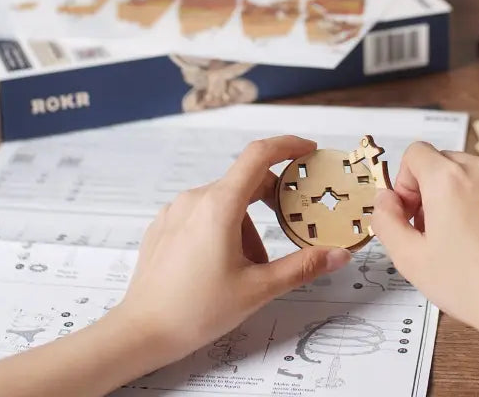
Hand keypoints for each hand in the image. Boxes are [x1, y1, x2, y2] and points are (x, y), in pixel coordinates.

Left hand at [115, 136, 351, 364]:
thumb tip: (339, 254)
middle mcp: (196, 198)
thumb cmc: (195, 310)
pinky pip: (203, 214)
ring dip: (247, 224)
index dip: (288, 146)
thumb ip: (303, 267)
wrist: (139, 334)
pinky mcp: (164, 225)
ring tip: (251, 266)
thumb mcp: (258, 289)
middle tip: (291, 225)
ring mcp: (176, 210)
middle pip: (246, 182)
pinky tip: (222, 265)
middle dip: (272, 201)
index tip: (309, 151)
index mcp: (220, 205)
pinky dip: (223, 229)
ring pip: (225, 202)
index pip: (259, 155)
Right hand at [371, 143, 478, 337]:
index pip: (416, 153)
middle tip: (436, 230)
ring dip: (465, 195)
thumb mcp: (409, 259)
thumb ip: (385, 219)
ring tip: (468, 238)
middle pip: (446, 162)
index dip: (406, 182)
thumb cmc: (470, 287)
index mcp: (448, 178)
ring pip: (476, 174)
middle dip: (434, 190)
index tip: (413, 213)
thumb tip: (385, 198)